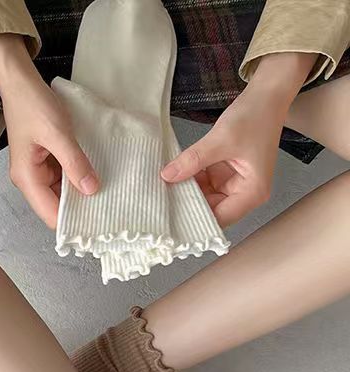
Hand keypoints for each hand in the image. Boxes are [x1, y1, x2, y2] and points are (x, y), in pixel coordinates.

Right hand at [0, 34, 98, 227]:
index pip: (50, 214)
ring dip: (80, 194)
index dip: (71, 222)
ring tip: (106, 197)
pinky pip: (64, 178)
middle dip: (78, 211)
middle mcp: (30, 180)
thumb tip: (91, 190)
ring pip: (61, 193)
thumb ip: (74, 163)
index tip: (96, 226)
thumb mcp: (57, 133)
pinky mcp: (46, 161)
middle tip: (108, 213)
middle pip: (55, 207)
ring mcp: (38, 172)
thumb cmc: (34, 105)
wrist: (20, 82)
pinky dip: (78, 179)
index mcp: (27, 179)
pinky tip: (96, 178)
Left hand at [161, 52, 316, 226]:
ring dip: (184, 194)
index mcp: (252, 193)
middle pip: (210, 212)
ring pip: (202, 200)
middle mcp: (244, 194)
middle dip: (187, 207)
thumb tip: (167, 176)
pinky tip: (170, 179)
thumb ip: (193, 160)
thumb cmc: (254, 116)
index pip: (220, 219)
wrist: (265, 96)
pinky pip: (201, 186)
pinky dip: (187, 182)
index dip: (195, 222)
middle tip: (159, 205)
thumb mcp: (220, 140)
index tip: (170, 221)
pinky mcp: (222, 176)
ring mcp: (232, 185)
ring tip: (160, 192)